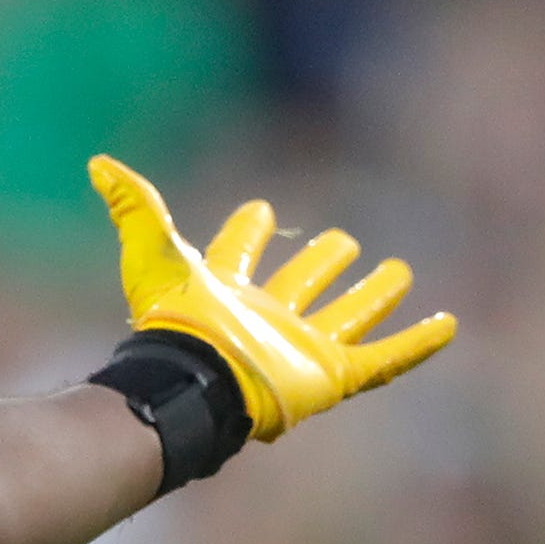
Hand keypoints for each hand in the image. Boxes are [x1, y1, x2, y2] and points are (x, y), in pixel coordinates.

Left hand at [90, 154, 453, 441]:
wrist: (193, 382)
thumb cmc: (171, 321)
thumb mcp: (152, 254)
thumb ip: (133, 206)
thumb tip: (99, 161)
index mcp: (222, 291)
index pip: (237, 253)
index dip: (245, 233)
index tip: (258, 210)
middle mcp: (264, 317)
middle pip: (298, 284)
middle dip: (318, 264)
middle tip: (340, 242)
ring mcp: (299, 346)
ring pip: (345, 315)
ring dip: (371, 296)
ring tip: (396, 272)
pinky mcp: (330, 374)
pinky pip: (382, 358)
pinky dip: (415, 343)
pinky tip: (445, 324)